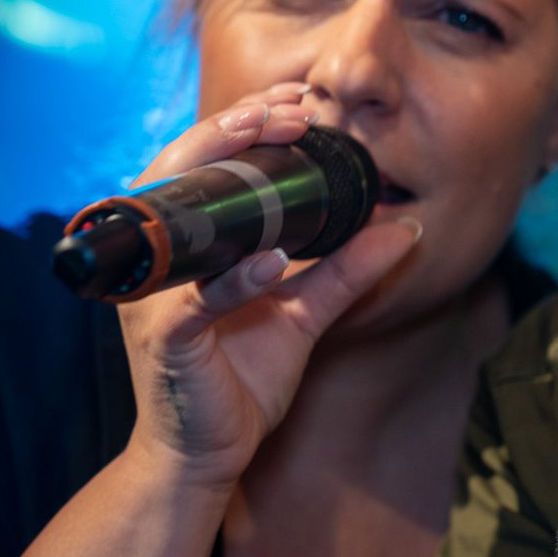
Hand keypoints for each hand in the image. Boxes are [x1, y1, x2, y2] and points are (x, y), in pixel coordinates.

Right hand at [116, 84, 420, 486]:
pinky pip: (194, 301)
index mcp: (182, 245)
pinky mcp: (163, 339)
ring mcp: (153, 297)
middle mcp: (156, 260)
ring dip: (228, 176)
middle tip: (293, 107)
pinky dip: (234, 279)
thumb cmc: (238, 380)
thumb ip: (346, 269)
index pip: (202, 163)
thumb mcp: (304, 314)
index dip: (243, 122)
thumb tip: (404, 228)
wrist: (207, 455)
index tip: (299, 101)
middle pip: (180, 169)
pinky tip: (271, 259)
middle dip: (234, 127)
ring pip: (176, 218)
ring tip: (277, 142)